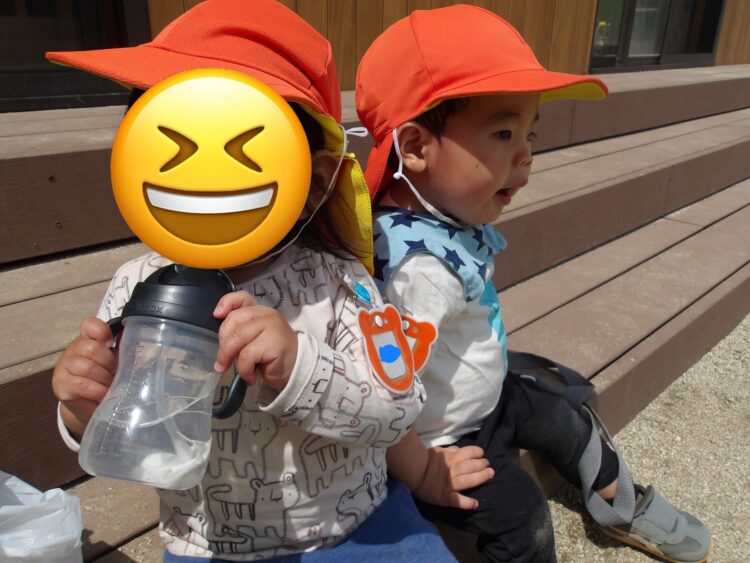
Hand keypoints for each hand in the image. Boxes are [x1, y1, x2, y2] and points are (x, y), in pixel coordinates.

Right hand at [52, 317, 116, 438]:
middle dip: (109, 363)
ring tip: (110, 386)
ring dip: (104, 380)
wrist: (91, 403)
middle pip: (92, 348)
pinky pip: (83, 385)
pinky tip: (103, 395)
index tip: (111, 344)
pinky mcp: (61, 385)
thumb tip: (140, 335)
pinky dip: (98, 391)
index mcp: (88, 339)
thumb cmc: (107, 377)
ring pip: (87, 368)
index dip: (101, 332)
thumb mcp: (117, 360)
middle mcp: (73, 349)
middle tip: (114, 373)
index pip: (89, 325)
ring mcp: (64, 367)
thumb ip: (124, 347)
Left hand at [213, 291, 297, 390]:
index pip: (243, 298)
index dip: (227, 302)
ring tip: (238, 372)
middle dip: (223, 345)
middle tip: (224, 362)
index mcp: (260, 312)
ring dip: (230, 358)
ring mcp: (272, 326)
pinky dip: (244, 370)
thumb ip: (241, 333)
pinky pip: (246, 356)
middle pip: (233, 321)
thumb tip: (220, 341)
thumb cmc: (272, 357)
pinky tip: (251, 377)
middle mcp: (267, 315)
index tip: (216, 315)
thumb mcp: (254, 340)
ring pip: (237, 338)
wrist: (297, 371)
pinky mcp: (273, 342)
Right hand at [414, 445, 493, 509]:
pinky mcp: (445, 497)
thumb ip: (450, 451)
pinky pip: (457, 500)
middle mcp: (453, 470)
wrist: (412, 471)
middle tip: (488, 465)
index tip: (481, 454)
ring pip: (469, 480)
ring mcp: (450, 484)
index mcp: (452, 458)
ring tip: (490, 474)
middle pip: (472, 466)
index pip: (469, 452)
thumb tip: (460, 450)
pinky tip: (475, 503)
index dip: (477, 452)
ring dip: (481, 477)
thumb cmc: (425, 460)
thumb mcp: (439, 451)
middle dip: (482, 464)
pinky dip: (466, 503)